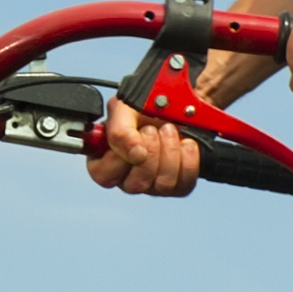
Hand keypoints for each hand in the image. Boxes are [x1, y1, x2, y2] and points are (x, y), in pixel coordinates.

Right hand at [86, 95, 202, 196]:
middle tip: (152, 129)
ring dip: (170, 151)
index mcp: (104, 162)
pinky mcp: (177, 186)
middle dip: (150, 151)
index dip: (121, 156)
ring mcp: (152, 185)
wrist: (173, 105)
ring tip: (168, 130)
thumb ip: (119, 130)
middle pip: (136, 184)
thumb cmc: (142, 108)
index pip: (104, 175)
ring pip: (163, 184)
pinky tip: (185, 142)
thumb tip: (134, 154)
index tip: (136, 135)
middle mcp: (126, 178)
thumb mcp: (123, 108)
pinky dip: (188, 159)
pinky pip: (184, 182)